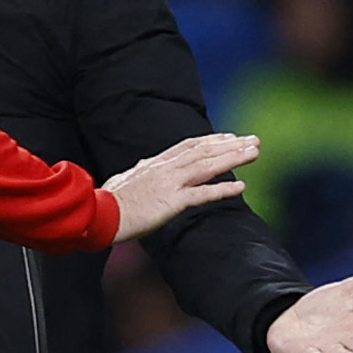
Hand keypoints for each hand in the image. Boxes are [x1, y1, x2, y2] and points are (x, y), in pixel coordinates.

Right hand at [104, 133, 256, 242]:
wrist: (98, 215)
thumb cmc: (106, 201)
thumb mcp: (123, 179)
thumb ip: (138, 170)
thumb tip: (142, 163)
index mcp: (154, 163)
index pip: (189, 146)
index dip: (212, 140)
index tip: (230, 137)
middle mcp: (165, 168)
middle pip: (204, 151)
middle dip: (231, 145)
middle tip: (253, 140)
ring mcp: (169, 184)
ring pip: (208, 166)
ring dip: (234, 158)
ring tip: (254, 153)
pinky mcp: (171, 202)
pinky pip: (203, 194)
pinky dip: (223, 189)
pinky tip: (242, 186)